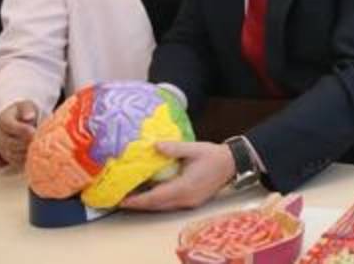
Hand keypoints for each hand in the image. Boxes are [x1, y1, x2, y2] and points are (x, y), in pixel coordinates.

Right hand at [0, 100, 38, 166]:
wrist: (19, 120)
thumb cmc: (24, 112)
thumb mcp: (27, 106)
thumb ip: (27, 110)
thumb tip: (29, 116)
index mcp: (2, 120)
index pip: (8, 126)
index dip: (21, 129)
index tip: (33, 131)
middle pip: (10, 142)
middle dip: (25, 142)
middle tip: (38, 141)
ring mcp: (1, 146)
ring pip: (11, 153)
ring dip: (25, 152)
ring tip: (38, 148)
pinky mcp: (6, 156)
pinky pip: (14, 161)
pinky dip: (24, 160)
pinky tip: (34, 156)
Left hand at [121, 141, 235, 210]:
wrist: (232, 164)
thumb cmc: (213, 156)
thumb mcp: (194, 149)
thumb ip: (174, 149)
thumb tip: (155, 146)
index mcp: (185, 187)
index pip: (156, 197)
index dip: (139, 200)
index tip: (123, 200)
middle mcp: (186, 199)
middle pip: (157, 206)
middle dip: (138, 204)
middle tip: (121, 200)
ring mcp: (189, 202)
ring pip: (163, 207)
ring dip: (148, 204)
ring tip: (132, 198)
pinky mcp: (191, 201)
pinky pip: (170, 204)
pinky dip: (158, 201)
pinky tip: (151, 194)